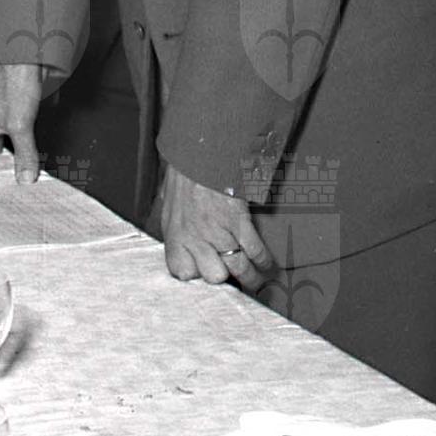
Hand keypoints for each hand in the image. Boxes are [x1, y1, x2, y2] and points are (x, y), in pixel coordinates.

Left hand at [160, 167, 274, 290]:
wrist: (199, 153)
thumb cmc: (183, 175)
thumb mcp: (169, 202)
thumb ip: (175, 224)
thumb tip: (178, 232)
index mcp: (175, 234)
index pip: (182, 272)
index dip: (194, 274)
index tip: (203, 272)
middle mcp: (196, 238)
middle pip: (214, 277)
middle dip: (223, 276)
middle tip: (231, 273)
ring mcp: (219, 231)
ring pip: (239, 268)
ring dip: (250, 278)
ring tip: (255, 282)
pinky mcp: (238, 221)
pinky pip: (255, 251)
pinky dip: (263, 260)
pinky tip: (266, 264)